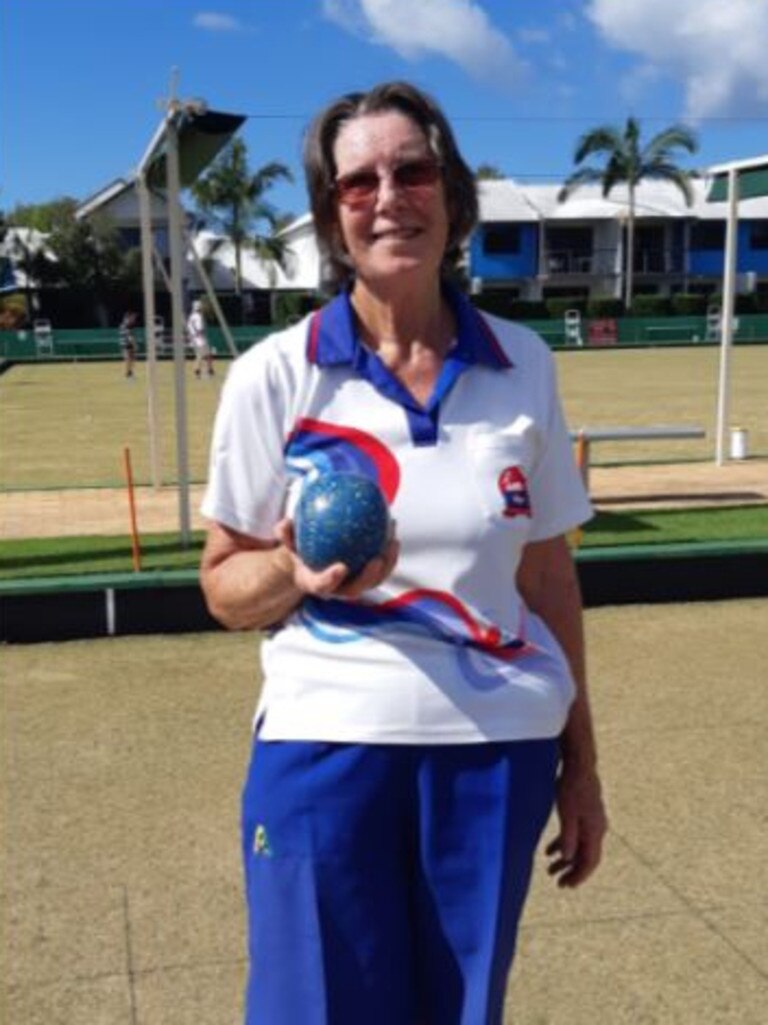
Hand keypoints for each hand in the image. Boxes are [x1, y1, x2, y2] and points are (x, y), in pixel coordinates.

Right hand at [274, 518, 398, 599]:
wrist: (310, 559)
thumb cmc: (299, 548)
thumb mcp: (288, 541)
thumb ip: (285, 534)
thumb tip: (285, 522)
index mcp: (316, 584)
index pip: (323, 586)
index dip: (331, 579)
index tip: (340, 567)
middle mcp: (337, 589)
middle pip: (355, 589)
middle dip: (369, 578)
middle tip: (377, 559)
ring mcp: (353, 584)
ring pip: (373, 580)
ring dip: (387, 565)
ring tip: (393, 542)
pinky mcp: (367, 575)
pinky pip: (381, 565)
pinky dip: (388, 550)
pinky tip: (391, 525)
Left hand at [546, 765, 607, 887]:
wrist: (579, 766)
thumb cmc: (572, 789)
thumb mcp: (567, 814)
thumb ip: (569, 837)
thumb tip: (568, 858)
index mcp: (594, 831)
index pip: (589, 861)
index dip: (579, 876)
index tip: (567, 886)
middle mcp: (597, 830)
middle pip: (585, 857)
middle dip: (571, 871)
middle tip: (558, 883)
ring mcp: (591, 822)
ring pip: (579, 847)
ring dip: (566, 859)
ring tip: (550, 869)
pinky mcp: (584, 814)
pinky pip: (576, 835)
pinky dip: (564, 844)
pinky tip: (549, 850)